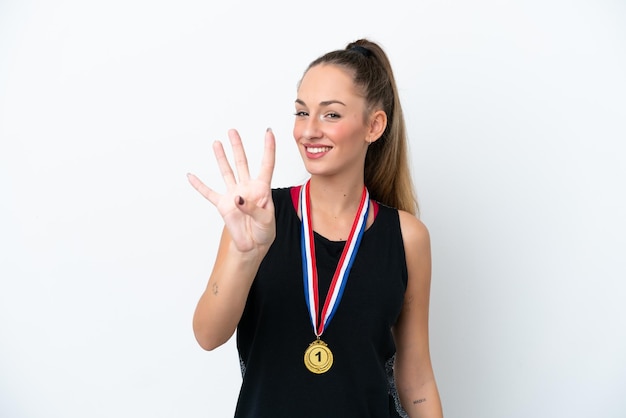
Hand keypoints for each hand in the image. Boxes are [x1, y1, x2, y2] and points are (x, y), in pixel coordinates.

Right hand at [187, 129, 275, 252]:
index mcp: (262, 189)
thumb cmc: (264, 232)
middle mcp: (247, 188)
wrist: (252, 246)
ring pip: (226, 172)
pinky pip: (209, 193)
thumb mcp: (266, 221)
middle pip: (242, 163)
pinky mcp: (223, 205)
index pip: (266, 165)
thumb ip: (254, 209)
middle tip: (233, 131)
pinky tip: (191, 176)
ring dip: (221, 158)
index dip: (268, 148)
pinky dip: (199, 185)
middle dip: (237, 146)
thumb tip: (238, 199)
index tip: (268, 132)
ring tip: (217, 143)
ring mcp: (234, 195)